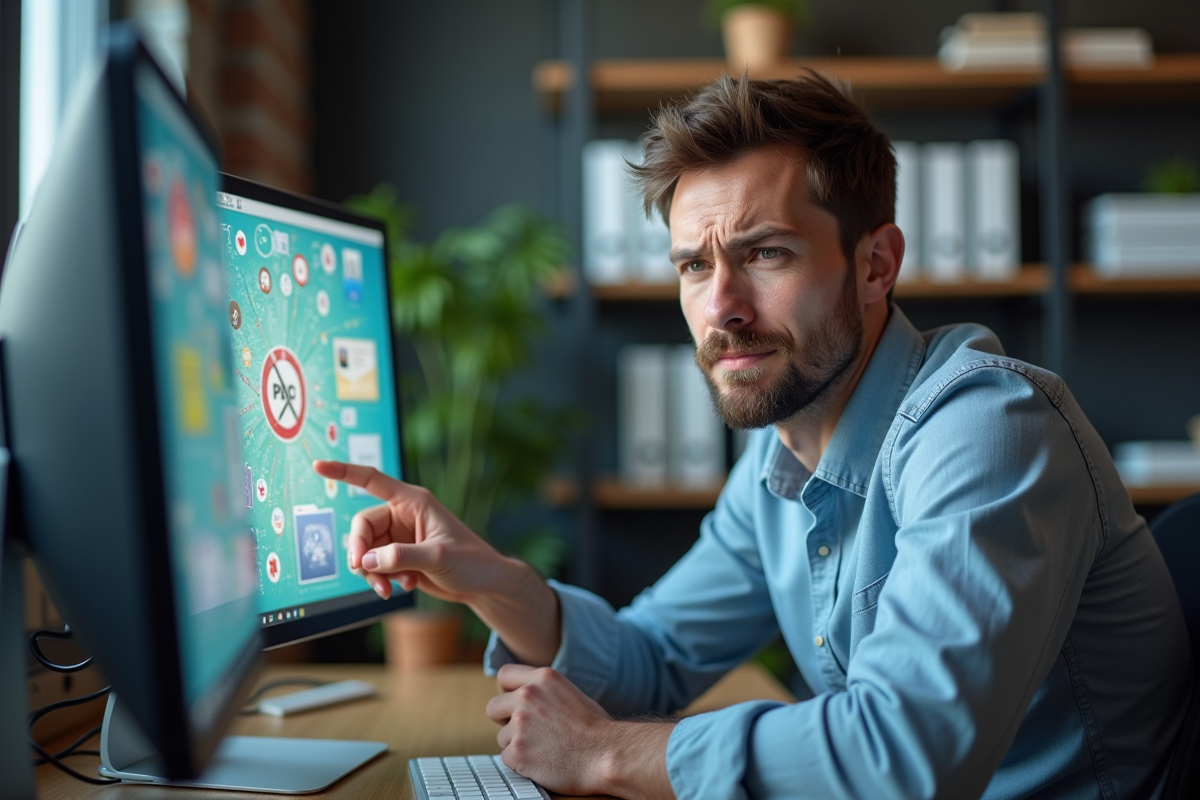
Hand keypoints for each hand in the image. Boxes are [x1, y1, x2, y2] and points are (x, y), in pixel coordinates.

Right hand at [313, 461, 562, 665]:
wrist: (483, 585)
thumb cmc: (471, 562)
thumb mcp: (438, 556)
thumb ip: (401, 557)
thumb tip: (366, 561)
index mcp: (412, 501)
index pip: (372, 480)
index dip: (344, 472)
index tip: (318, 466)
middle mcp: (402, 516)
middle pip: (361, 527)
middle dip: (360, 552)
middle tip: (366, 573)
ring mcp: (398, 538)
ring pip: (364, 551)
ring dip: (371, 572)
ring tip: (389, 588)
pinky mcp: (398, 558)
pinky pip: (374, 566)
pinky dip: (381, 580)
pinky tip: (402, 588)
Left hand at [486, 665, 675, 798]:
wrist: (606, 754)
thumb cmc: (595, 729)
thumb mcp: (569, 693)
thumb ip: (544, 692)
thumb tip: (524, 695)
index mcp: (543, 678)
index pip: (504, 676)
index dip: (505, 692)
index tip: (511, 704)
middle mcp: (527, 696)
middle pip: (493, 707)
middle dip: (504, 721)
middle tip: (524, 732)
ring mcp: (520, 724)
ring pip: (502, 737)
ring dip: (517, 744)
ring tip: (544, 749)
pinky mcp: (517, 751)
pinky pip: (507, 758)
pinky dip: (521, 763)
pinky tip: (542, 762)